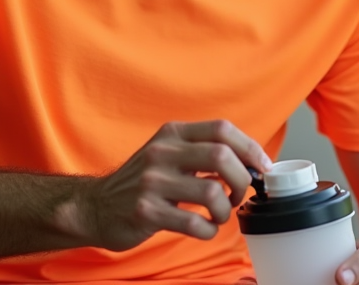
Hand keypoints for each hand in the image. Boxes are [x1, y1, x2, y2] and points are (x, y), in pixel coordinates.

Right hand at [79, 120, 270, 250]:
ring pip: (211, 191)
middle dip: (241, 179)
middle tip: (238, 194)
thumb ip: (203, 153)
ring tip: (218, 214)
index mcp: (172, 133)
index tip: (262, 167)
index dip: (250, 148)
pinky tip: (204, 229)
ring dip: (224, 209)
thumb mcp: (169, 154)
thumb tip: (251, 164)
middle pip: (221, 156)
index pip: (222, 129)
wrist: (96, 207)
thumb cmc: (143, 182)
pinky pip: (194, 223)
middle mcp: (162, 152)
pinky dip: (208, 230)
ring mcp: (152, 182)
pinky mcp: (146, 212)